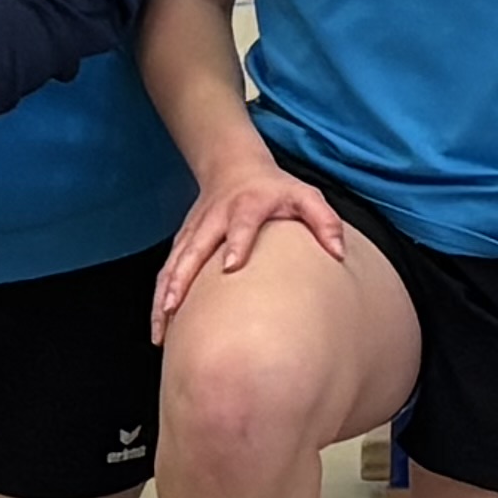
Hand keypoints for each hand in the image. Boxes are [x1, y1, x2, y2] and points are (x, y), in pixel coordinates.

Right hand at [152, 162, 350, 320]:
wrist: (234, 167)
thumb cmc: (276, 190)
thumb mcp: (305, 196)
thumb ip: (324, 221)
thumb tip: (339, 254)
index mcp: (247, 206)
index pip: (241, 224)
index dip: (236, 243)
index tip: (230, 266)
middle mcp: (215, 218)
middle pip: (194, 248)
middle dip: (182, 277)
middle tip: (173, 306)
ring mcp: (194, 230)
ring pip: (173, 263)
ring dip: (164, 294)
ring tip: (160, 330)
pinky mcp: (182, 241)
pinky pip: (167, 270)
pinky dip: (159, 296)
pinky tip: (158, 326)